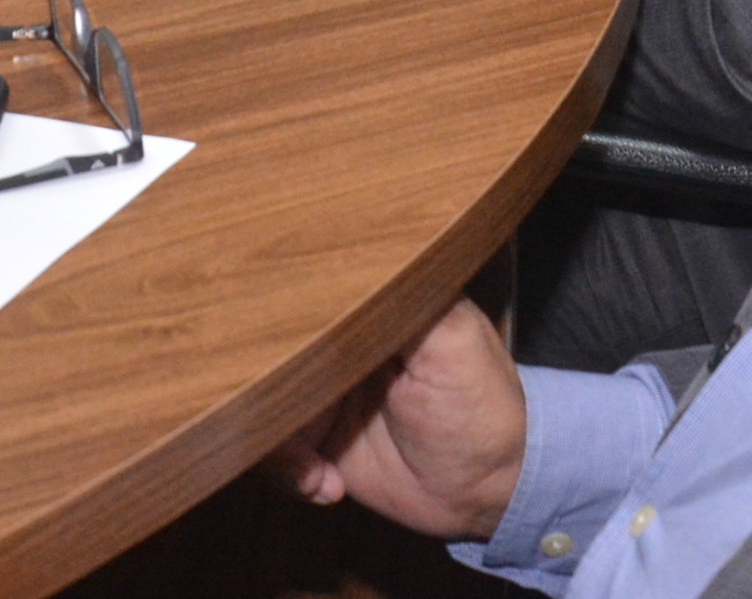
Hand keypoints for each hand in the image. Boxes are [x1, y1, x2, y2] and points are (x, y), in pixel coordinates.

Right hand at [273, 298, 527, 541]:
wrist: (487, 492)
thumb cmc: (481, 405)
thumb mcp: (451, 339)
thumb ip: (405, 296)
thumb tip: (355, 260)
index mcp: (368, 308)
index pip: (307, 291)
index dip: (280, 310)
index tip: (272, 338)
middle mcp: (338, 344)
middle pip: (273, 347)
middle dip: (265, 383)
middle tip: (287, 416)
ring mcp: (322, 393)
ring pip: (264, 400)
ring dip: (278, 442)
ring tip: (315, 471)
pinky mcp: (316, 442)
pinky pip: (274, 450)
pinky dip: (290, 473)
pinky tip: (328, 485)